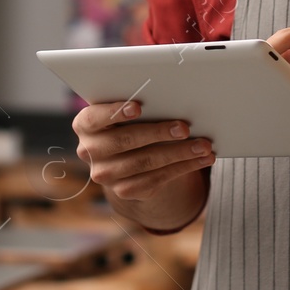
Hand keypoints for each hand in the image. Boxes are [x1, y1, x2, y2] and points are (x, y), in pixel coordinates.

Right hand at [72, 100, 213, 202]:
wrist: (128, 157)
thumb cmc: (130, 123)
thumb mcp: (126, 112)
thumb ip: (136, 105)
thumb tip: (171, 99)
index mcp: (85, 124)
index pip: (94, 118)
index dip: (115, 112)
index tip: (138, 107)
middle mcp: (90, 151)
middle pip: (125, 141)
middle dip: (158, 133)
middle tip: (184, 128)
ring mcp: (105, 174)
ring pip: (145, 162)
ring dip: (179, 153)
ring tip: (203, 145)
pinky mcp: (124, 190)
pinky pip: (156, 179)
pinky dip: (183, 167)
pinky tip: (201, 159)